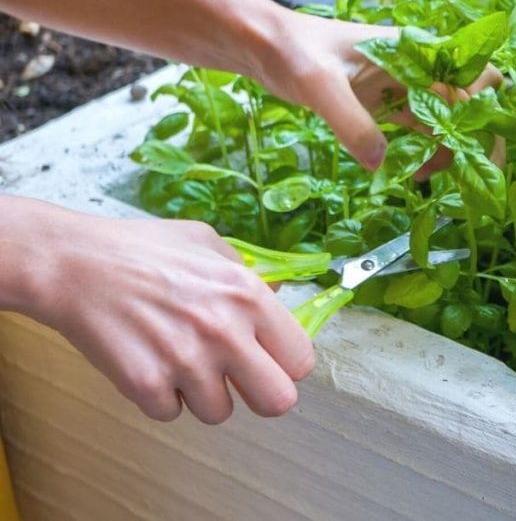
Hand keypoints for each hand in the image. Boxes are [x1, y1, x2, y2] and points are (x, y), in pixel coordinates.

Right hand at [13, 199, 312, 423]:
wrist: (73, 263)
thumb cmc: (141, 249)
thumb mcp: (208, 243)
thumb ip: (250, 274)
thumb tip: (280, 299)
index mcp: (248, 295)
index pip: (300, 359)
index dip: (285, 362)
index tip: (270, 359)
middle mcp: (225, 331)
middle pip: (278, 402)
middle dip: (261, 394)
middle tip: (239, 379)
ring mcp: (185, 362)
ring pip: (219, 412)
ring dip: (202, 394)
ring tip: (179, 359)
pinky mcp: (145, 385)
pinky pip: (171, 414)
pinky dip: (161, 397)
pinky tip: (148, 362)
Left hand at [253, 11, 503, 173]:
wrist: (264, 46)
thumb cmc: (293, 51)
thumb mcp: (318, 84)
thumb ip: (351, 123)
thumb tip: (382, 165)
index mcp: (416, 51)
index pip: (474, 77)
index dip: (484, 112)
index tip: (473, 148)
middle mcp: (419, 69)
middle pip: (472, 102)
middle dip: (478, 137)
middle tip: (471, 176)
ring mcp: (406, 88)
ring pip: (449, 121)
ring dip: (450, 150)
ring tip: (430, 179)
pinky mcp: (388, 105)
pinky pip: (421, 131)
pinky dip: (425, 153)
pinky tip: (411, 174)